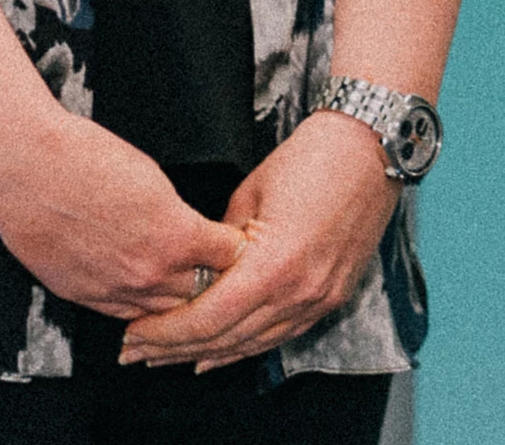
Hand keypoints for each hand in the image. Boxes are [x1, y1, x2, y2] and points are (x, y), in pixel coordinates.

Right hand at [0, 104, 243, 320]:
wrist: (27, 168)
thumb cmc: (86, 159)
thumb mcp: (155, 178)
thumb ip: (178, 215)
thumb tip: (190, 229)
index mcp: (176, 238)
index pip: (230, 258)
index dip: (235, 247)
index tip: (235, 242)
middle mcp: (147, 273)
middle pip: (201, 292)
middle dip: (212, 278)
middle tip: (214, 267)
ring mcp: (113, 290)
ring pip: (163, 312)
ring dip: (174, 298)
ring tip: (180, 281)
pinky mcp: (81, 296)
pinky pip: (123, 315)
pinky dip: (138, 306)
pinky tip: (143, 292)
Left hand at [119, 115, 398, 371]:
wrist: (370, 146)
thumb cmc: (312, 158)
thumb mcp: (248, 195)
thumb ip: (219, 244)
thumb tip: (197, 273)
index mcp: (273, 265)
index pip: (206, 319)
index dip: (164, 333)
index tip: (133, 335)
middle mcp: (300, 292)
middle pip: (225, 339)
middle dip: (175, 349)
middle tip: (136, 352)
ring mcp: (321, 297)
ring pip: (253, 345)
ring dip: (208, 354)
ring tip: (169, 358)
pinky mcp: (333, 295)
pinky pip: (282, 335)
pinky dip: (248, 347)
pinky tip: (221, 354)